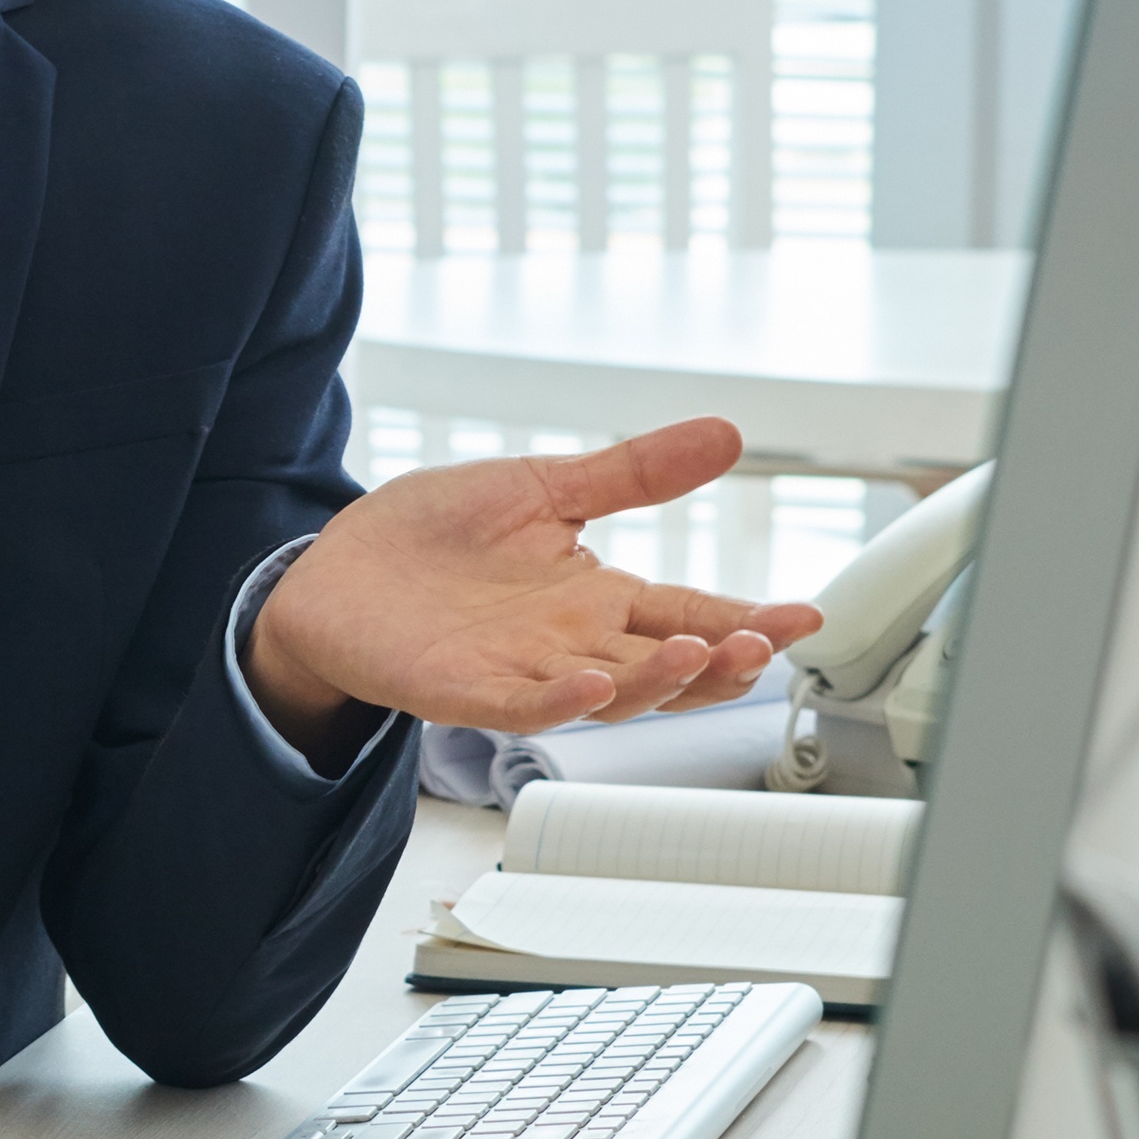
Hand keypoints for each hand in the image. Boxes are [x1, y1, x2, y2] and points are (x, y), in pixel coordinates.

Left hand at [248, 416, 823, 746]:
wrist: (335, 572)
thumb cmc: (432, 537)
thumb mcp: (544, 488)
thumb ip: (633, 472)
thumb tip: (724, 432)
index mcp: (596, 598)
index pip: (689, 610)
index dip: (746, 619)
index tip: (803, 618)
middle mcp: (569, 644)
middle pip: (664, 665)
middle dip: (718, 661)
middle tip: (764, 646)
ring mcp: (519, 671)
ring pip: (607, 693)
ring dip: (654, 681)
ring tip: (695, 654)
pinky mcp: (462, 689)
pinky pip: (521, 706)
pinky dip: (560, 700)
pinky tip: (594, 684)